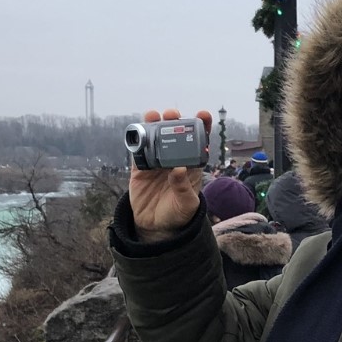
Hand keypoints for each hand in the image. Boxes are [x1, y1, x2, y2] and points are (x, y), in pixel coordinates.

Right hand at [129, 111, 203, 241]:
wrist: (157, 227)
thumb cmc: (178, 214)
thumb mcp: (186, 205)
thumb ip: (183, 189)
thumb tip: (178, 170)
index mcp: (191, 165)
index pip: (199, 143)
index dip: (202, 127)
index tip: (203, 114)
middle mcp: (174, 160)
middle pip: (175, 135)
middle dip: (175, 121)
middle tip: (172, 115)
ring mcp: (156, 162)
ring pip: (155, 138)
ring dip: (154, 124)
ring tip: (153, 115)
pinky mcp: (140, 168)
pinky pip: (138, 152)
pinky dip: (137, 141)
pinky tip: (137, 132)